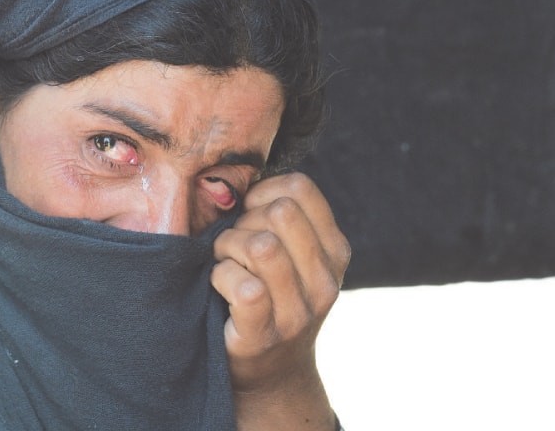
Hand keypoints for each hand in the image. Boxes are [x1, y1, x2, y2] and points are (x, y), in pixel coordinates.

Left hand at [211, 173, 349, 429]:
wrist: (271, 374)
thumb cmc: (272, 299)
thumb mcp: (295, 259)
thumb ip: (283, 220)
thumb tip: (246, 180)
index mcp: (334, 251)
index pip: (300, 188)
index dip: (263, 191)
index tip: (249, 213)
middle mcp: (325, 280)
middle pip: (279, 213)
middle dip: (244, 221)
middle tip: (233, 244)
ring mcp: (298, 312)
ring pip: (260, 245)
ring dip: (228, 247)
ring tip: (224, 262)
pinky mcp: (265, 334)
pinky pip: (243, 285)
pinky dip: (220, 277)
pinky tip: (220, 286)